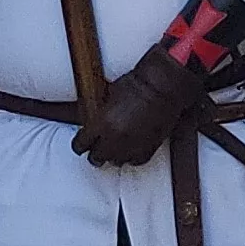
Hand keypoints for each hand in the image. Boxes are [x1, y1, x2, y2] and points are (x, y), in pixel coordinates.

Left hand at [74, 47, 202, 166]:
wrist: (165, 86)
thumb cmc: (140, 83)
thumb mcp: (110, 94)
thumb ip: (101, 113)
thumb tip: (97, 120)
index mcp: (101, 123)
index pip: (80, 144)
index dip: (79, 144)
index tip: (81, 144)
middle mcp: (114, 138)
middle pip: (96, 158)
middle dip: (95, 153)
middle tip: (97, 150)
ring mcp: (132, 145)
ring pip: (116, 162)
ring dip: (114, 156)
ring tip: (115, 150)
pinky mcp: (149, 148)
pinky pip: (135, 161)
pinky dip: (132, 157)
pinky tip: (131, 151)